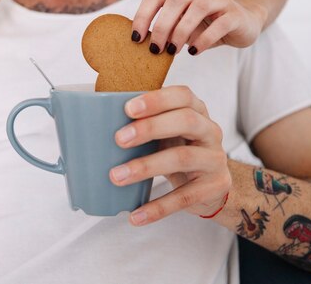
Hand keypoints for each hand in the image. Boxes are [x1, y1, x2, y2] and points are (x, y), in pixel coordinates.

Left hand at [109, 86, 230, 224]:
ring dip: (146, 167)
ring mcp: (215, 158)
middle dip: (150, 128)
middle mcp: (210, 130)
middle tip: (119, 139)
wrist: (211, 184)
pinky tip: (136, 215)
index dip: (157, 99)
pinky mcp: (214, 186)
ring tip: (117, 176)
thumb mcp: (166, 132)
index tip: (128, 108)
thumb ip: (144, 124)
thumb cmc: (179, 148)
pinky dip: (158, 207)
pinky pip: (184, 198)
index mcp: (196, 110)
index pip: (182, 95)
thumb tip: (95, 124)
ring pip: (183, 157)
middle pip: (186, 120)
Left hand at [132, 0, 263, 55]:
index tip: (136, 38)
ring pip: (197, 8)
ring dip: (181, 32)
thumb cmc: (207, 24)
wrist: (245, 21)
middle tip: (154, 49)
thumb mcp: (182, 23)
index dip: (143, 16)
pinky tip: (194, 51)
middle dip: (161, 26)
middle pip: (175, 1)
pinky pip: (219, 24)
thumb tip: (142, 41)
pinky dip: (204, 39)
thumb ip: (166, 26)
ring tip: (172, 52)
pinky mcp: (235, 14)